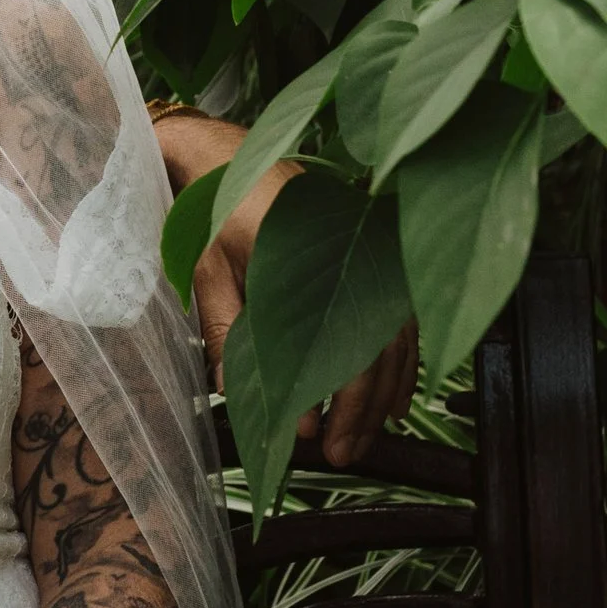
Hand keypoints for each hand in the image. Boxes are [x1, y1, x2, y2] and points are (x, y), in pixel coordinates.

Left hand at [153, 111, 417, 466]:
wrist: (228, 154)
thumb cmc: (213, 210)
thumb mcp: (208, 263)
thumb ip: (225, 322)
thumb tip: (233, 389)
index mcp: (314, 250)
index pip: (344, 339)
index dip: (334, 396)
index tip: (314, 435)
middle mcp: (357, 249)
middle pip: (377, 346)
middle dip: (361, 408)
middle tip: (343, 453)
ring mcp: (373, 252)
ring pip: (394, 338)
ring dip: (383, 393)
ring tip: (364, 438)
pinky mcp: (375, 256)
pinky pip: (398, 319)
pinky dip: (397, 362)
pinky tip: (392, 398)